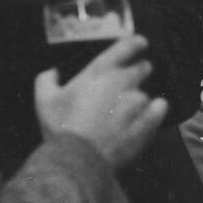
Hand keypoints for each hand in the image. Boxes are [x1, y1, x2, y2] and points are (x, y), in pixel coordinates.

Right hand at [34, 34, 169, 169]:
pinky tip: (147, 116)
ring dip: (138, 99)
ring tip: (123, 114)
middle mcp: (122, 82)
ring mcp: (137, 103)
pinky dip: (155, 110)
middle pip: (143, 67)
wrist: (77, 160)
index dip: (136, 43)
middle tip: (126, 85)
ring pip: (146, 93)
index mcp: (98, 72)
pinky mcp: (147, 122)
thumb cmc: (60, 128)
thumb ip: (47, 78)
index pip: (127, 46)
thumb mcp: (44, 99)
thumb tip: (53, 71)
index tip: (140, 44)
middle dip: (138, 72)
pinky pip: (159, 109)